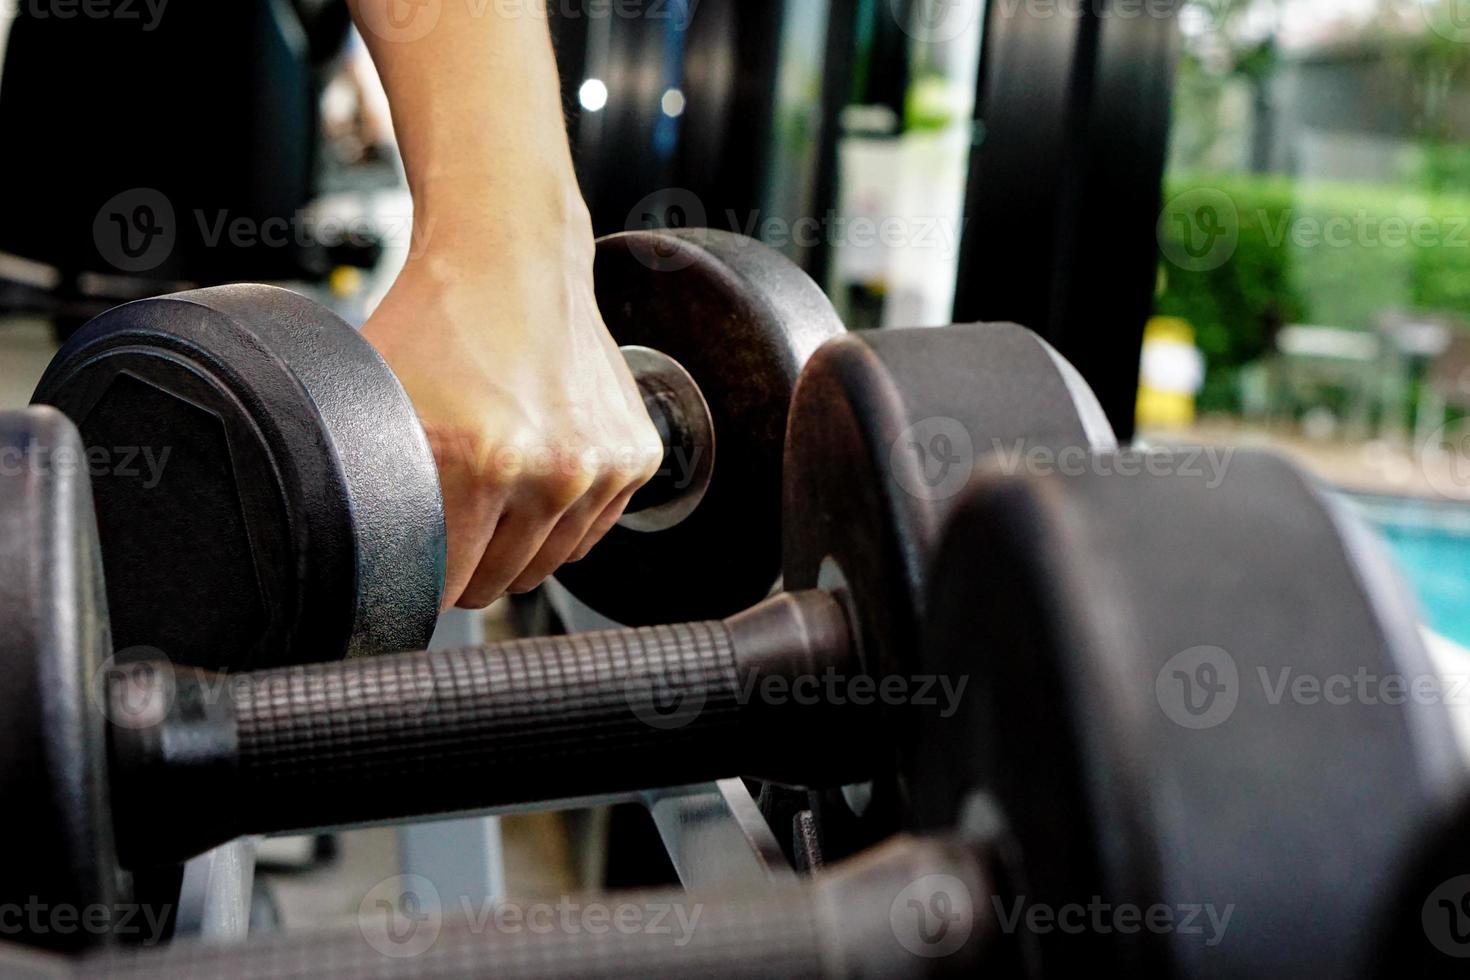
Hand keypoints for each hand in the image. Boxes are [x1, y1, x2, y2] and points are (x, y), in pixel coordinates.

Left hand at [364, 214, 662, 609]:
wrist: (511, 256)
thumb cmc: (439, 321)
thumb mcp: (377, 401)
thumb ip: (367, 482)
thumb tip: (354, 551)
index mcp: (482, 461)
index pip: (448, 584)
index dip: (421, 577)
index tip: (412, 561)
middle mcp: (553, 468)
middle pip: (501, 582)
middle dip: (469, 564)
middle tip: (450, 520)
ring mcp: (601, 465)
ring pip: (549, 564)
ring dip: (517, 544)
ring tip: (492, 490)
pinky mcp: (635, 456)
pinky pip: (590, 533)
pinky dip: (561, 519)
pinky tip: (534, 474)